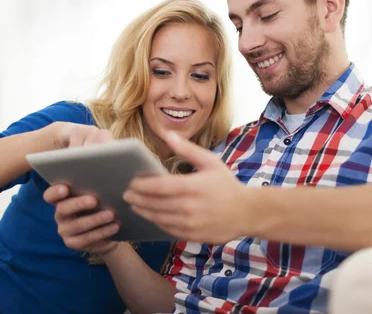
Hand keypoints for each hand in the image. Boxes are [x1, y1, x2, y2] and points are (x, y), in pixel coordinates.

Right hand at [44, 124, 119, 253]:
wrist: (111, 227)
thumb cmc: (105, 201)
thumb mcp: (101, 189)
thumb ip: (98, 178)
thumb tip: (107, 157)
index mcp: (62, 198)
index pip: (50, 195)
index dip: (55, 191)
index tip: (66, 188)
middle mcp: (60, 213)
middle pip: (63, 209)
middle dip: (78, 204)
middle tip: (94, 199)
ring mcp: (65, 230)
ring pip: (76, 225)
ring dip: (94, 219)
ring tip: (111, 214)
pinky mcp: (73, 243)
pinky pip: (86, 239)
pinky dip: (102, 232)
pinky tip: (115, 226)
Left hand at [123, 132, 248, 243]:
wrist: (246, 213)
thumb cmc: (226, 185)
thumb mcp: (210, 162)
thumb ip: (187, 149)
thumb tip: (168, 134)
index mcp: (193, 186)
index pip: (158, 187)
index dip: (141, 186)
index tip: (131, 182)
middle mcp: (189, 207)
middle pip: (154, 204)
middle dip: (137, 199)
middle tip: (126, 194)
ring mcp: (190, 224)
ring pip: (158, 218)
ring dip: (143, 212)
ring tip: (134, 205)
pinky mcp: (191, 236)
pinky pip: (167, 229)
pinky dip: (156, 222)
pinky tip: (151, 215)